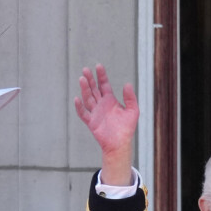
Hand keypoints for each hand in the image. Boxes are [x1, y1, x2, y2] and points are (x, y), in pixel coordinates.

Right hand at [74, 64, 138, 185]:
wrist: (120, 143)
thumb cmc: (127, 128)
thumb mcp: (133, 110)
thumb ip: (130, 97)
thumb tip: (127, 84)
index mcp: (110, 100)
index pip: (104, 85)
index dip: (101, 75)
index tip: (98, 66)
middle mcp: (101, 105)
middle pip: (93, 89)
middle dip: (89, 79)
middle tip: (85, 70)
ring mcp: (95, 113)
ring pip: (88, 98)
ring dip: (84, 89)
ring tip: (82, 79)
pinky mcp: (91, 122)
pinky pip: (83, 113)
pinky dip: (79, 107)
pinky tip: (77, 98)